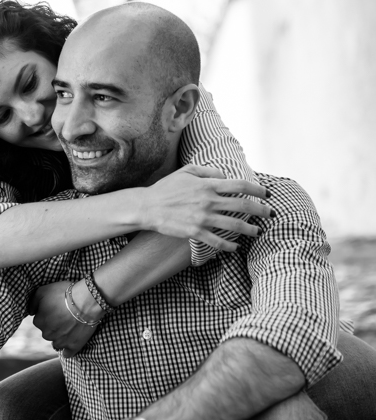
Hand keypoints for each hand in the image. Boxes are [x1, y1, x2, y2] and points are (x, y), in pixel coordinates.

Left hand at [29, 281, 101, 356]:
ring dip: (60, 337)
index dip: (47, 314)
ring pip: (56, 343)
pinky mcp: (73, 346)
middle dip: (53, 326)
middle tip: (63, 316)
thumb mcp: (42, 291)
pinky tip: (70, 343)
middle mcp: (47, 334)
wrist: (85, 301)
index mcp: (39, 321)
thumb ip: (32, 303)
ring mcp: (60, 341)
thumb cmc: (64, 294)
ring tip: (69, 327)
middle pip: (47, 331)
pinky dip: (68, 350)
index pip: (38, 320)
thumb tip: (31, 312)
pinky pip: (67, 353)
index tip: (55, 309)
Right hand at [141, 165, 272, 250]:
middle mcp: (209, 201)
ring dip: (250, 229)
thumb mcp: (187, 171)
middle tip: (271, 214)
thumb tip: (225, 176)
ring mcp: (203, 218)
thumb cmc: (166, 188)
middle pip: (243, 206)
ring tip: (258, 232)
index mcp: (208, 185)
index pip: (240, 185)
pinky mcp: (195, 232)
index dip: (257, 189)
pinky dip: (229, 246)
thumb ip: (208, 171)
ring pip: (235, 225)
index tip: (267, 194)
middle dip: (262, 210)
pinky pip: (217, 241)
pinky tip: (236, 247)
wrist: (148, 207)